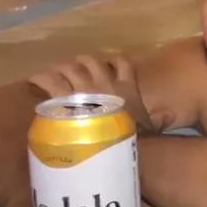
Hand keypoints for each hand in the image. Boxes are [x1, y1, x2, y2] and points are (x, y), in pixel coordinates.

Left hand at [28, 55, 169, 132]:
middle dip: (80, 64)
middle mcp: (103, 82)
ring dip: (60, 68)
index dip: (113, 63)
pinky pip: (50, 80)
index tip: (107, 66)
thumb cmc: (131, 138)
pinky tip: (35, 80)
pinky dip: (41, 78)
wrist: (110, 145)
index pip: (121, 64)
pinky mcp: (64, 97)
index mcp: (125, 87)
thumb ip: (159, 120)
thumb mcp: (149, 128)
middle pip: (89, 61)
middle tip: (73, 72)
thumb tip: (171, 115)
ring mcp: (82, 88)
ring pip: (69, 67)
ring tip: (53, 75)